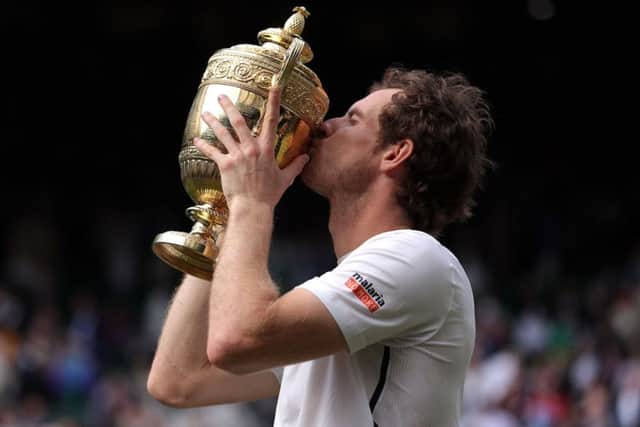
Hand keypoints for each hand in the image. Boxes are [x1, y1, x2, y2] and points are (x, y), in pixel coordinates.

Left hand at [194, 88, 308, 209]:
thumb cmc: (269, 194)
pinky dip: (203, 145)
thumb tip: (306, 158)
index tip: (273, 86)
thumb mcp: (285, 178)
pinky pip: (212, 152)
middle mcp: (251, 148)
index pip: (271, 120)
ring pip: (222, 133)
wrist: (253, 207)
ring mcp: (237, 155)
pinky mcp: (225, 165)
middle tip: (222, 96)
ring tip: (205, 113)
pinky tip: (197, 140)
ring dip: (213, 122)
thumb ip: (295, 166)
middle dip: (229, 106)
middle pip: (238, 121)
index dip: (273, 101)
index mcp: (266, 149)